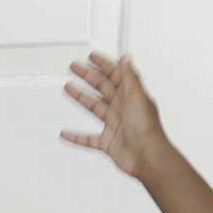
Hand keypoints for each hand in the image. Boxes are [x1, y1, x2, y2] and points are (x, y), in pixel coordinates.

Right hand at [62, 52, 167, 179]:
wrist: (146, 156)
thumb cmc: (146, 128)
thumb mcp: (137, 95)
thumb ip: (129, 76)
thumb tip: (126, 58)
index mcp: (130, 95)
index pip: (115, 75)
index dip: (103, 64)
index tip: (92, 57)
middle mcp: (122, 108)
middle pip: (101, 87)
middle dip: (88, 76)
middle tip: (74, 67)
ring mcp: (114, 125)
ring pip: (94, 108)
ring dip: (80, 97)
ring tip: (68, 88)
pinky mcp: (107, 142)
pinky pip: (88, 139)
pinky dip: (76, 137)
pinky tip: (66, 133)